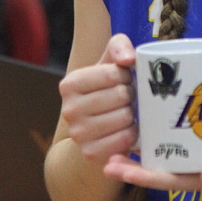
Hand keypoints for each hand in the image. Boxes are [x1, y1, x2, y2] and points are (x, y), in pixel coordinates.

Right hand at [59, 34, 137, 166]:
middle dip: (130, 95)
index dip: (127, 76)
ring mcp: (78, 134)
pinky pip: (125, 139)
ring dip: (132, 114)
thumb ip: (118, 47)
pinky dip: (132, 133)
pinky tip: (126, 129)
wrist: (92, 131)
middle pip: (121, 95)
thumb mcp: (109, 63)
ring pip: (125, 117)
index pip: (113, 73)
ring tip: (125, 112)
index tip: (124, 80)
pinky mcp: (91, 153)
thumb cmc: (106, 90)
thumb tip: (128, 59)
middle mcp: (69, 109)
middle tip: (126, 99)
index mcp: (70, 84)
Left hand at [104, 137, 201, 197]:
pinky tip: (158, 120)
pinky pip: (186, 144)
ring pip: (170, 156)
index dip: (138, 175)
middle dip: (134, 163)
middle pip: (160, 169)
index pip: (165, 179)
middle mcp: (201, 172)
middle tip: (105, 152)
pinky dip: (169, 136)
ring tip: (123, 134)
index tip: (113, 167)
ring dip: (147, 149)